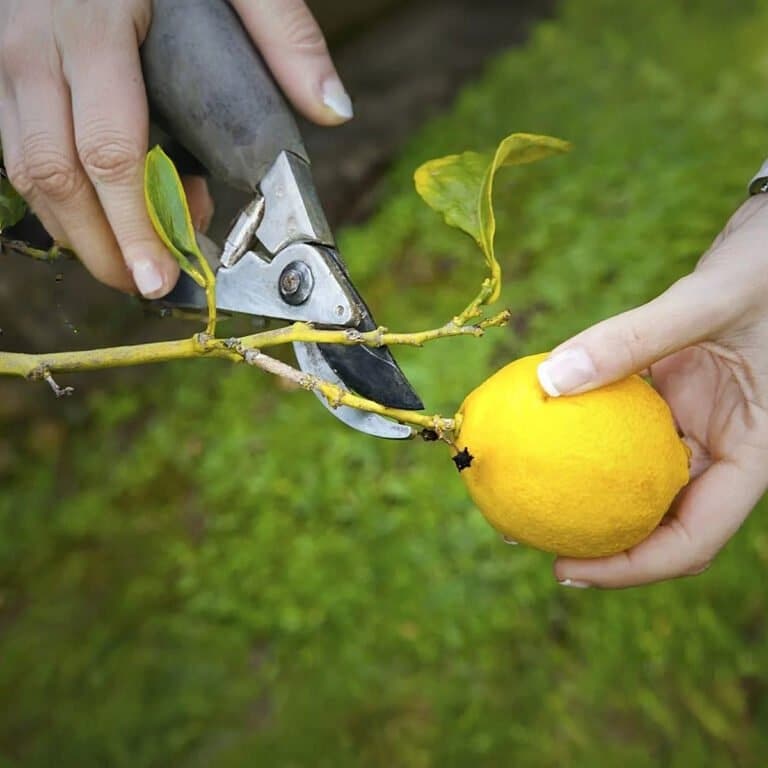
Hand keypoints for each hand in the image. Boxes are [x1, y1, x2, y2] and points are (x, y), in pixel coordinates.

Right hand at [0, 0, 349, 296]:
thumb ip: (284, 33)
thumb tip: (333, 111)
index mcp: (92, 22)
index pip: (108, 149)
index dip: (134, 225)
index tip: (161, 277)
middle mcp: (35, 44)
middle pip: (56, 174)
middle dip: (102, 247)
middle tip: (149, 288)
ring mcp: (6, 57)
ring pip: (25, 170)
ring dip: (77, 230)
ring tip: (131, 264)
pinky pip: (13, 150)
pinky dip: (57, 196)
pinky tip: (103, 216)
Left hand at [536, 193, 767, 587]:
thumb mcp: (707, 301)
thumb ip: (632, 339)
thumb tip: (549, 380)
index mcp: (754, 452)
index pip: (695, 536)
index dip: (632, 567)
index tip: (567, 569)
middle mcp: (724, 449)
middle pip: (660, 521)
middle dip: (600, 542)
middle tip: (530, 539)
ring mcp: (698, 426)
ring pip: (638, 478)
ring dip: (587, 489)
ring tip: (527, 493)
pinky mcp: (674, 399)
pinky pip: (624, 428)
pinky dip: (587, 434)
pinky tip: (546, 431)